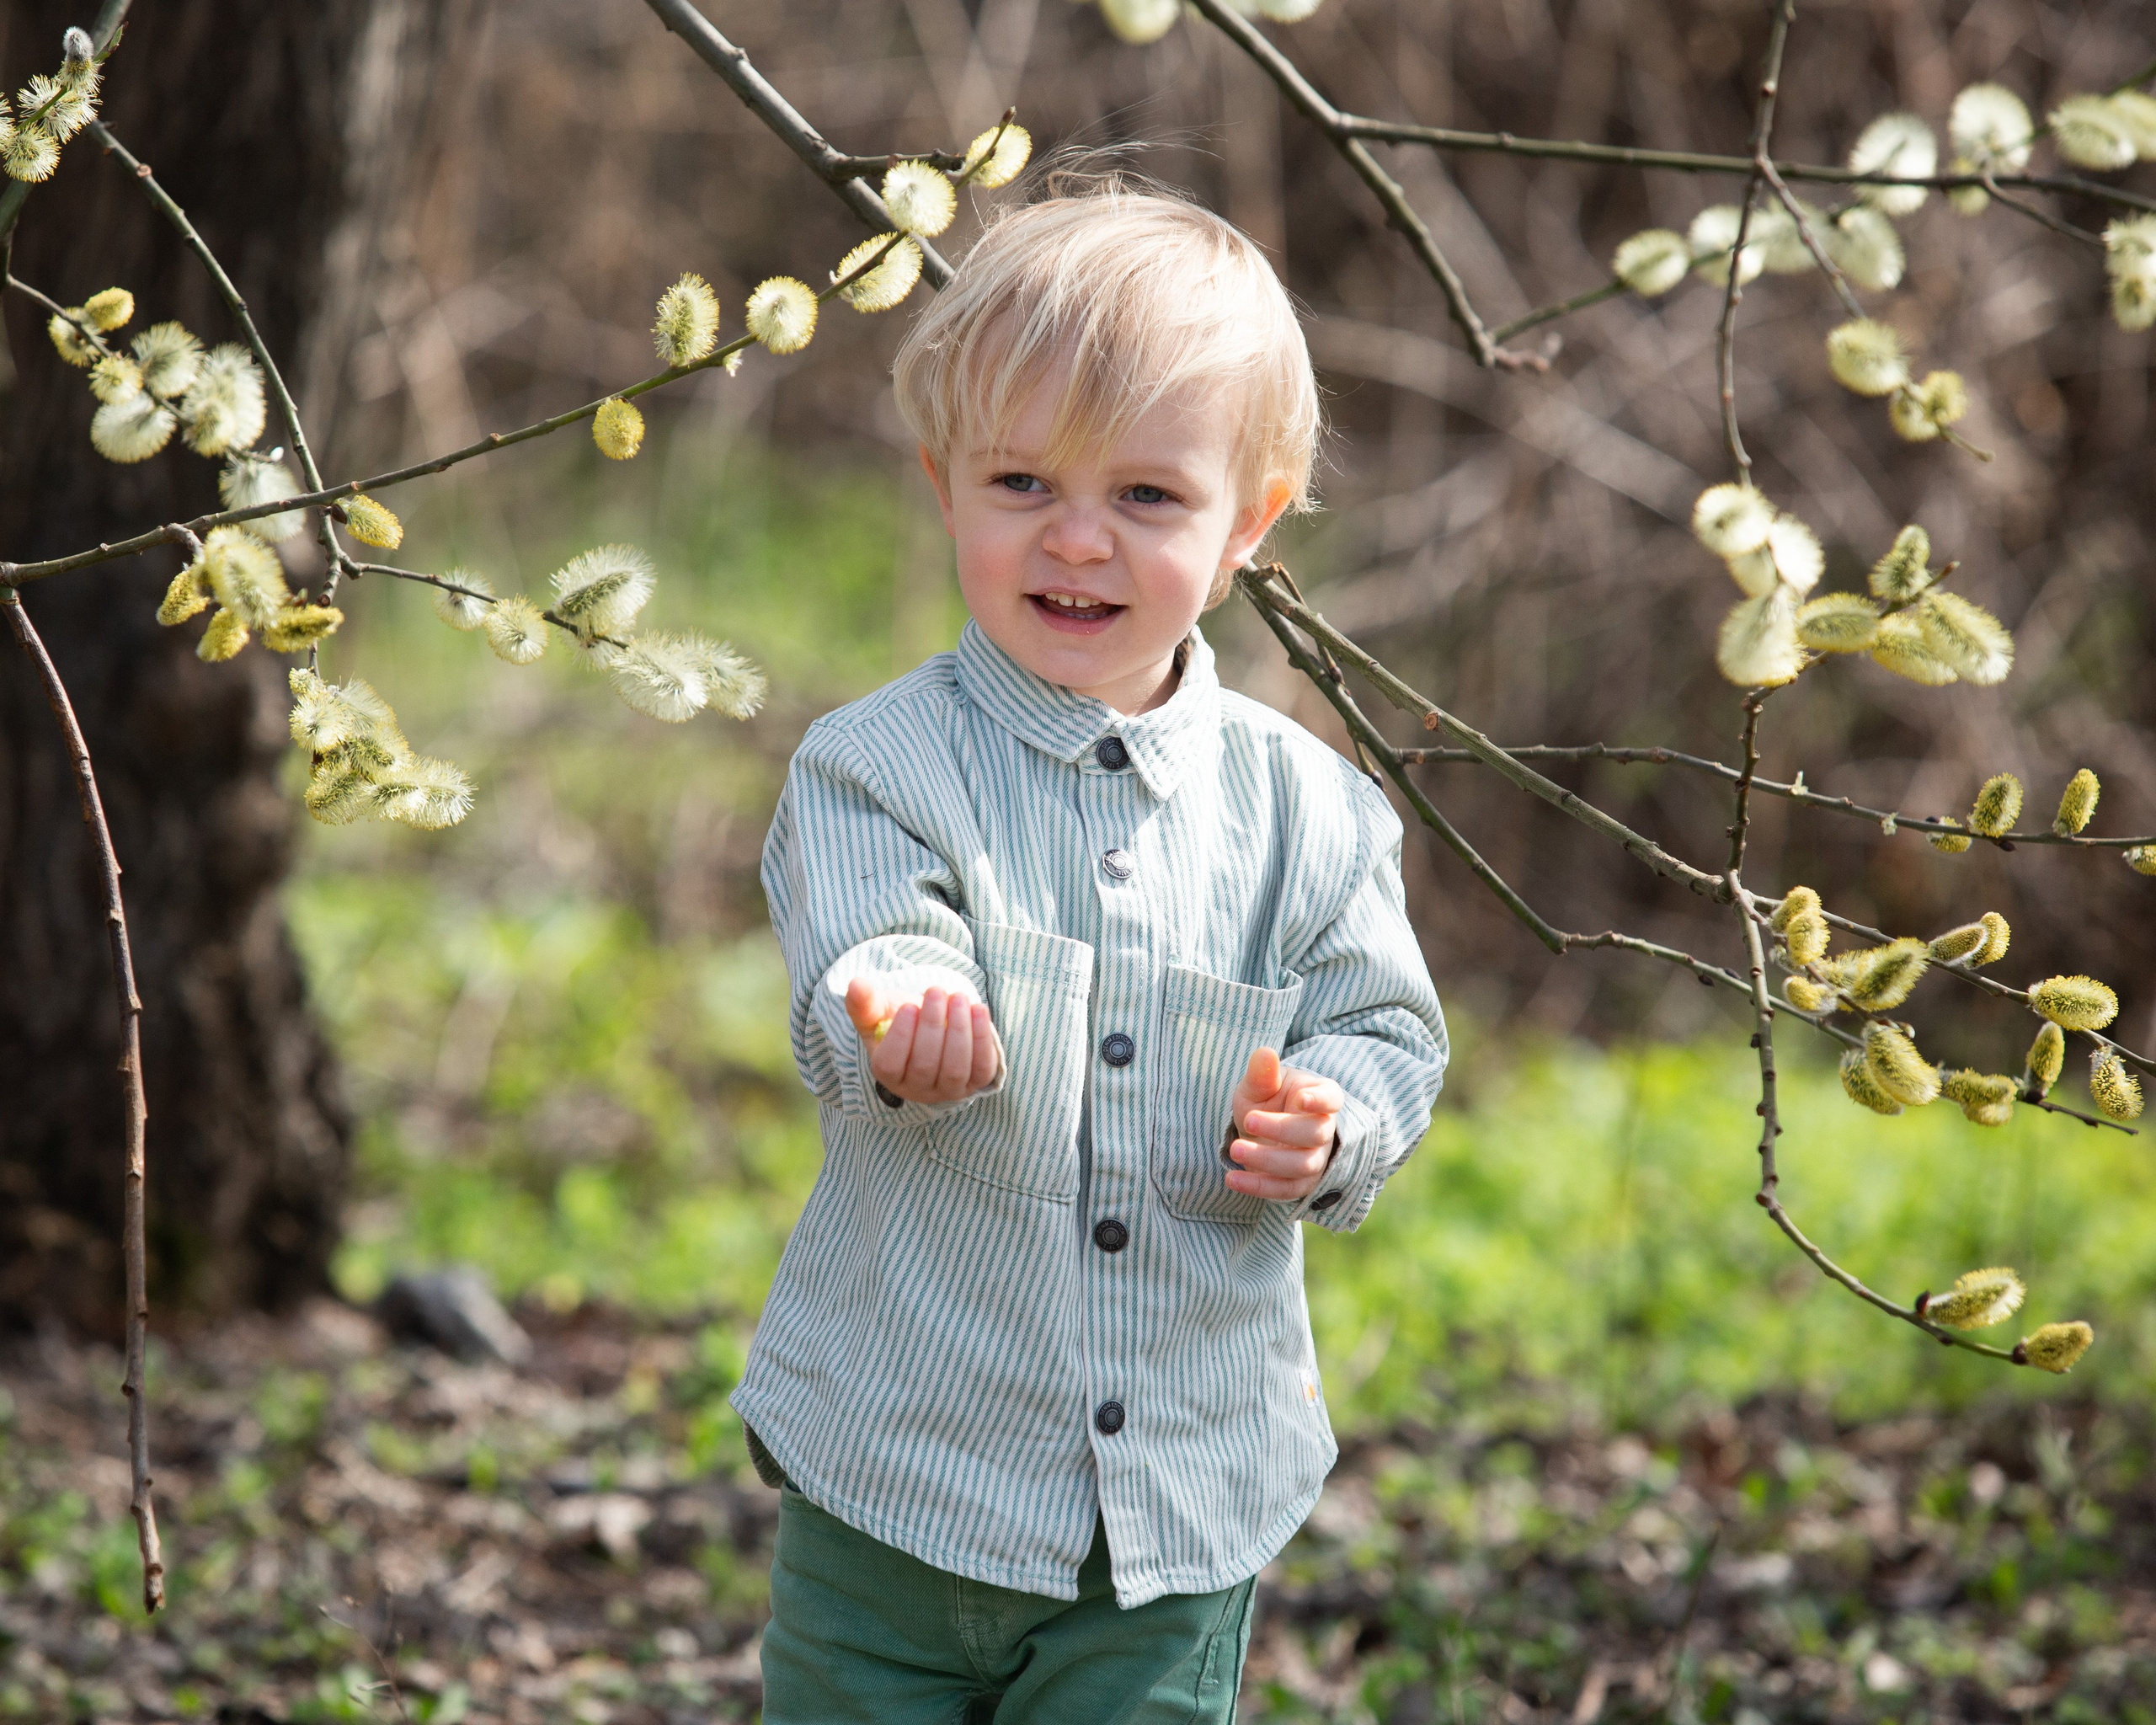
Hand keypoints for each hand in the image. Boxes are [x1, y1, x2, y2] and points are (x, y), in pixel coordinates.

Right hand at [845, 976, 1000, 1106]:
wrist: (935, 1028)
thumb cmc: (901, 1021)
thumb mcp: (879, 1012)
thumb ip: (865, 1003)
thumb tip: (855, 985)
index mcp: (888, 1075)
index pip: (889, 1065)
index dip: (900, 1036)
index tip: (909, 1006)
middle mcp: (918, 1089)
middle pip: (924, 1065)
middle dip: (932, 1025)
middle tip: (935, 991)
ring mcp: (948, 1089)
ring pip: (954, 1068)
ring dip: (959, 1030)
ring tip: (957, 997)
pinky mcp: (976, 1082)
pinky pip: (983, 1068)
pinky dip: (982, 1039)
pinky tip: (978, 1010)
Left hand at [1225, 1047, 1342, 1202]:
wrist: (1260, 1129)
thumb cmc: (1266, 1100)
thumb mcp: (1259, 1085)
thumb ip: (1262, 1073)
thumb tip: (1265, 1053)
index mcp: (1320, 1096)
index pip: (1331, 1098)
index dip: (1320, 1100)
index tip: (1301, 1099)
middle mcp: (1324, 1129)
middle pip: (1315, 1133)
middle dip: (1281, 1129)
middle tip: (1248, 1120)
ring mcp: (1316, 1158)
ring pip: (1303, 1165)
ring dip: (1267, 1160)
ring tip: (1235, 1150)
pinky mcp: (1301, 1183)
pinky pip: (1286, 1190)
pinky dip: (1259, 1187)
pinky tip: (1232, 1179)